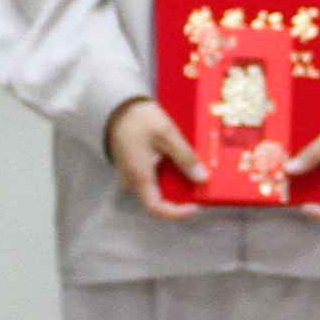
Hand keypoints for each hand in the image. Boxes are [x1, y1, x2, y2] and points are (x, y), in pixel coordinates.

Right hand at [103, 95, 204, 220]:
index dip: (178, 213)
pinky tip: (182, 162)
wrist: (117, 106)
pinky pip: (154, 178)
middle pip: (160, 200)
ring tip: (195, 171)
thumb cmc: (139, 119)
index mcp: (139, 176)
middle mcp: (134, 181)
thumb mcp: (167, 134)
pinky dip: (170, 174)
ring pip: (158, 189)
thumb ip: (185, 157)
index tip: (196, 205)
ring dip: (177, 183)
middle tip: (201, 186)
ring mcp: (133, 175)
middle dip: (182, 195)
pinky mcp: (135, 167)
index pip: (157, 209)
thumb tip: (202, 179)